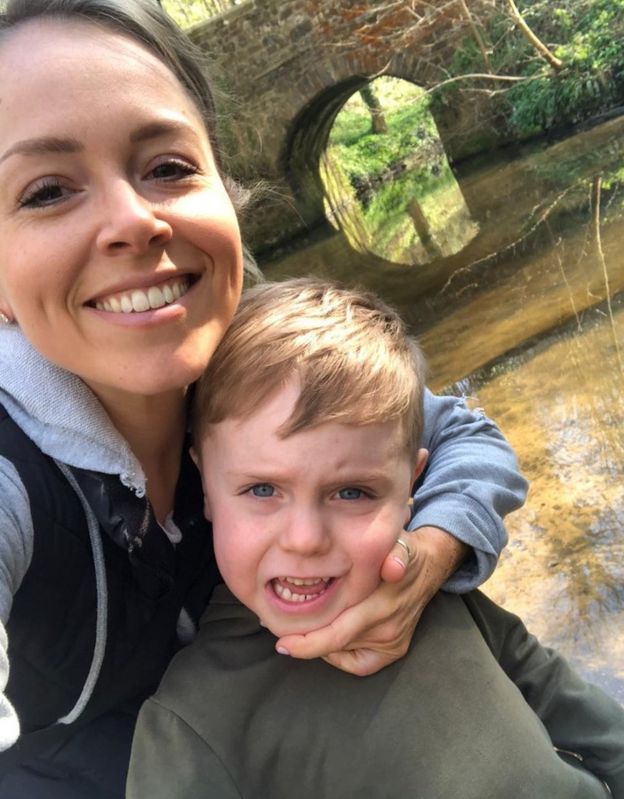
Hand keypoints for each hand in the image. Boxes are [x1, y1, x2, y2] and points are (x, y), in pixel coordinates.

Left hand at [275, 526, 468, 675]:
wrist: (428, 566)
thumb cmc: (400, 550)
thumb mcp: (398, 544)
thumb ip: (394, 555)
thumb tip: (393, 568)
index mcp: (384, 604)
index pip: (339, 633)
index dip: (308, 643)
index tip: (282, 643)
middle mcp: (388, 628)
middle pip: (337, 645)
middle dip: (306, 644)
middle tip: (281, 641)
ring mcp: (393, 641)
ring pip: (344, 652)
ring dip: (321, 644)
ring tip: (299, 632)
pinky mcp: (396, 650)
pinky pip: (360, 664)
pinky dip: (340, 656)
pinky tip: (328, 641)